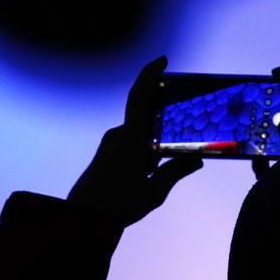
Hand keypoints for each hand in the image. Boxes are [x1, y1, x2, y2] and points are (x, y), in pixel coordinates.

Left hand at [67, 56, 202, 226]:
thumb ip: (176, 172)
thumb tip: (197, 160)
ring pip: (141, 133)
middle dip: (166, 117)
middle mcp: (119, 136)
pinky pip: (133, 143)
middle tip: (187, 122)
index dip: (149, 74)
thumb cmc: (117, 206)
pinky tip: (157, 167)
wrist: (82, 219)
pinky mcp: (107, 154)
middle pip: (146, 115)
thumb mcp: (154, 192)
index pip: (139, 96)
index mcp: (130, 139)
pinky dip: (148, 148)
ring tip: (176, 155)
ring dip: (157, 140)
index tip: (162, 60)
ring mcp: (111, 144)